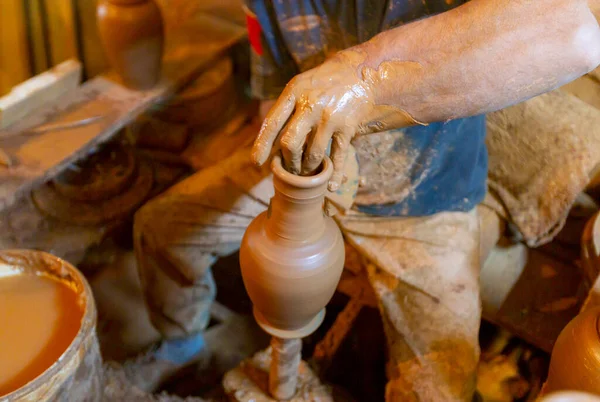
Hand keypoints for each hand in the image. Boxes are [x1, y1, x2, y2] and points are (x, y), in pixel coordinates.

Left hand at [251, 49, 419, 190]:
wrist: (361, 72)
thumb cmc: (324, 82)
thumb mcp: (301, 85)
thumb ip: (286, 108)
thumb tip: (268, 138)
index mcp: (294, 92)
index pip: (272, 122)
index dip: (262, 144)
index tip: (256, 162)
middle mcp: (311, 105)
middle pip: (290, 143)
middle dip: (288, 161)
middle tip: (289, 167)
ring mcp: (330, 117)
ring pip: (312, 154)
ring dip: (307, 167)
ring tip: (306, 170)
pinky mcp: (347, 127)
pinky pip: (338, 156)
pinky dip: (335, 173)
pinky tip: (331, 185)